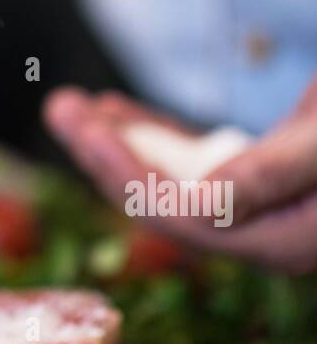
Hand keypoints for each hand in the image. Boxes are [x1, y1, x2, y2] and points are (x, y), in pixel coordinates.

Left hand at [43, 83, 316, 273]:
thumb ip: (275, 174)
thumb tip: (205, 204)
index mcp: (281, 239)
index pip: (184, 216)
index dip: (129, 174)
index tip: (89, 132)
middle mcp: (262, 233)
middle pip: (162, 202)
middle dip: (106, 154)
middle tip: (61, 108)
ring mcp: (257, 209)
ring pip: (169, 180)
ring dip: (119, 141)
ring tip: (73, 104)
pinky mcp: (257, 180)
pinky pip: (191, 164)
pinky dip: (153, 136)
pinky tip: (116, 111)